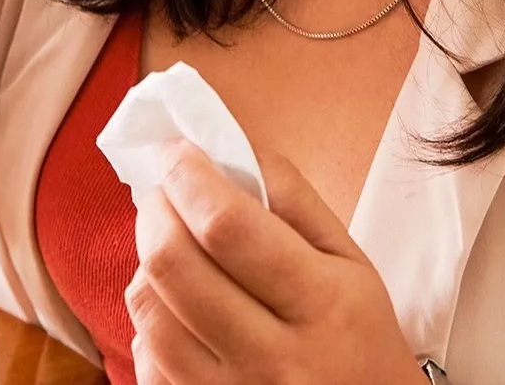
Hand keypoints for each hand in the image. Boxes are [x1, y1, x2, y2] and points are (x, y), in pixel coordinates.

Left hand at [128, 141, 425, 384]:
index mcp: (323, 303)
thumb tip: (228, 146)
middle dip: (156, 211)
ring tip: (175, 250)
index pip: (227, 226)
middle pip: (173, 264)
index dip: (189, 177)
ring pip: (148, 310)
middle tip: (165, 194)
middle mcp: (274, 356)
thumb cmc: (358, 338)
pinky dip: (152, 321)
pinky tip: (179, 309)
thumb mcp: (351, 265)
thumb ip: (293, 201)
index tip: (178, 153)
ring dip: (148, 264)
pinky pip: (146, 358)